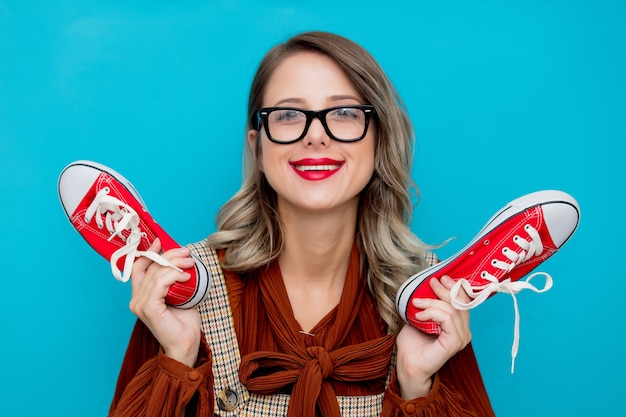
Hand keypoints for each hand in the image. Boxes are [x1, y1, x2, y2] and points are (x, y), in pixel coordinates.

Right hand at [129, 238, 201, 366]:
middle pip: (150, 266)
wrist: (186, 343)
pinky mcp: (148, 308)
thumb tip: (181, 258)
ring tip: (191, 264)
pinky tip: (186, 276)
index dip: (149, 252)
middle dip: (170, 255)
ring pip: (156, 273)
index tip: (162, 241)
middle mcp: (135, 299)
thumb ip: (174, 279)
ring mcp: (139, 304)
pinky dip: (174, 276)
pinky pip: (160, 284)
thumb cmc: (184, 321)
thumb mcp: (179, 294)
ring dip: (175, 264)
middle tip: (187, 253)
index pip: (138, 267)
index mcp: (140, 295)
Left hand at [395, 275, 471, 398]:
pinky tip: (420, 316)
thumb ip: (429, 304)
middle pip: (460, 303)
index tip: (442, 278)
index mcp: (459, 325)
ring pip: (452, 310)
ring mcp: (461, 338)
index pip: (464, 301)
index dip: (455, 287)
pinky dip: (432, 313)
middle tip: (430, 283)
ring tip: (417, 303)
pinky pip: (447, 319)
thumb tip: (428, 285)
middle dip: (444, 290)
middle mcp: (464, 331)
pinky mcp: (454, 343)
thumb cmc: (412, 343)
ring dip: (432, 302)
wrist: (407, 364)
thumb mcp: (421, 316)